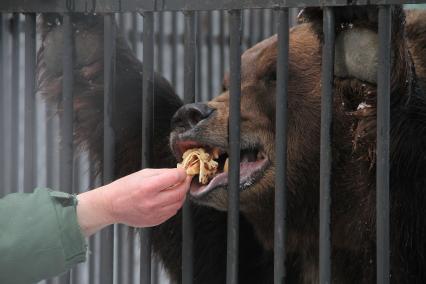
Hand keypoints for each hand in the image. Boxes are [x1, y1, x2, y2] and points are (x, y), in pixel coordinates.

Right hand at [76, 168, 191, 236]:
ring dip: (181, 195)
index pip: (175, 178)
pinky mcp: (155, 221)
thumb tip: (178, 173)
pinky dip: (174, 204)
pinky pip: (172, 212)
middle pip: (180, 192)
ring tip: (176, 188)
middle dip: (185, 184)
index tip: (183, 172)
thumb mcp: (142, 174)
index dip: (182, 173)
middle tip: (184, 180)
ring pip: (178, 203)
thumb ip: (162, 173)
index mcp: (148, 187)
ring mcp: (155, 213)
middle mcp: (153, 202)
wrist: (111, 206)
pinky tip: (168, 199)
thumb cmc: (124, 188)